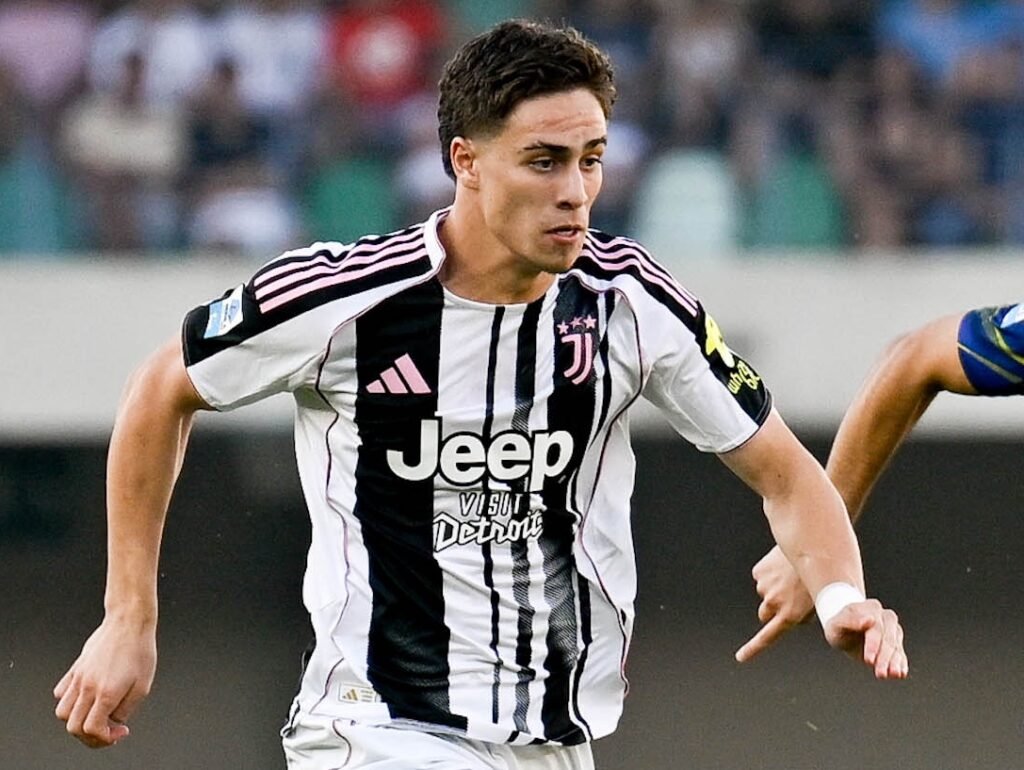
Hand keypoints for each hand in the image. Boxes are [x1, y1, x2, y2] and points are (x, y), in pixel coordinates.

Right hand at [54, 616, 156, 747]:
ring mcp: (78, 677)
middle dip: (90, 737)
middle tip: (108, 731)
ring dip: (76, 721)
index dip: (105, 739)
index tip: (120, 732)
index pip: (92, 729)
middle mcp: (88, 687)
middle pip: (73, 726)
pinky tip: (87, 698)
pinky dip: (69, 703)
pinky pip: (60, 693)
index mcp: (107, 693)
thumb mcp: (143, 685)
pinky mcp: (75, 668)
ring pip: (62, 712)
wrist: (129, 622)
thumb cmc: (140, 650)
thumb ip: (126, 709)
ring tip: (96, 715)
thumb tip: (114, 723)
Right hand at [734, 545, 813, 662]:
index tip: (740, 657)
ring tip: (793, 576)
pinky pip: (762, 577)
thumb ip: (806, 615)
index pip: (768, 637)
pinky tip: (783, 566)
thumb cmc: (823, 576)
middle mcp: (773, 604)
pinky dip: (770, 573)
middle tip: (789, 596)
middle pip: (765, 614)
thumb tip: (798, 620)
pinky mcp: (759, 572)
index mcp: (790, 615)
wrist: (816, 548)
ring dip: (775, 587)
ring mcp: (764, 587)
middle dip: (773, 608)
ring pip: (765, 593)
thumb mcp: (820, 601)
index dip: (753, 649)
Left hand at [824, 599, 908, 679]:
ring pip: (897, 646)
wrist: (843, 631)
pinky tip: (900, 673)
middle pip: (889, 638)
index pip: (876, 626)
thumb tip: (870, 620)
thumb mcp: (837, 624)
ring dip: (895, 662)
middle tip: (880, 673)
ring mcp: (893, 630)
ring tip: (892, 675)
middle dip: (885, 657)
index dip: (874, 644)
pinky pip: (901, 653)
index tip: (869, 660)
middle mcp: (886, 617)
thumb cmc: (839, 627)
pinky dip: (901, 663)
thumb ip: (851, 620)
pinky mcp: (896, 644)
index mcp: (871, 607)